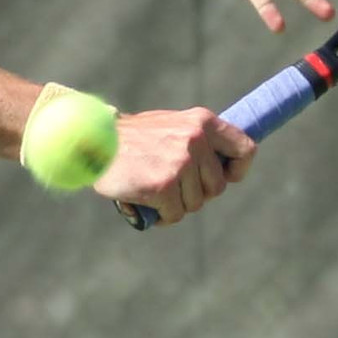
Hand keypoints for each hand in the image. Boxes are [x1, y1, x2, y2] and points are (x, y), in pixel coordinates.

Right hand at [95, 106, 254, 225]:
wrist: (92, 142)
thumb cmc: (131, 139)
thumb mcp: (171, 125)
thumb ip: (197, 140)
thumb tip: (224, 167)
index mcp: (202, 121)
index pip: (245, 149)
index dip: (237, 170)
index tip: (226, 177)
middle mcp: (195, 139)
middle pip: (217, 187)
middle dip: (195, 193)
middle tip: (171, 185)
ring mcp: (180, 163)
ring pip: (195, 203)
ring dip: (176, 204)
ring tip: (152, 189)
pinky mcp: (163, 186)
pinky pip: (175, 215)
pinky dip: (161, 216)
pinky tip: (145, 203)